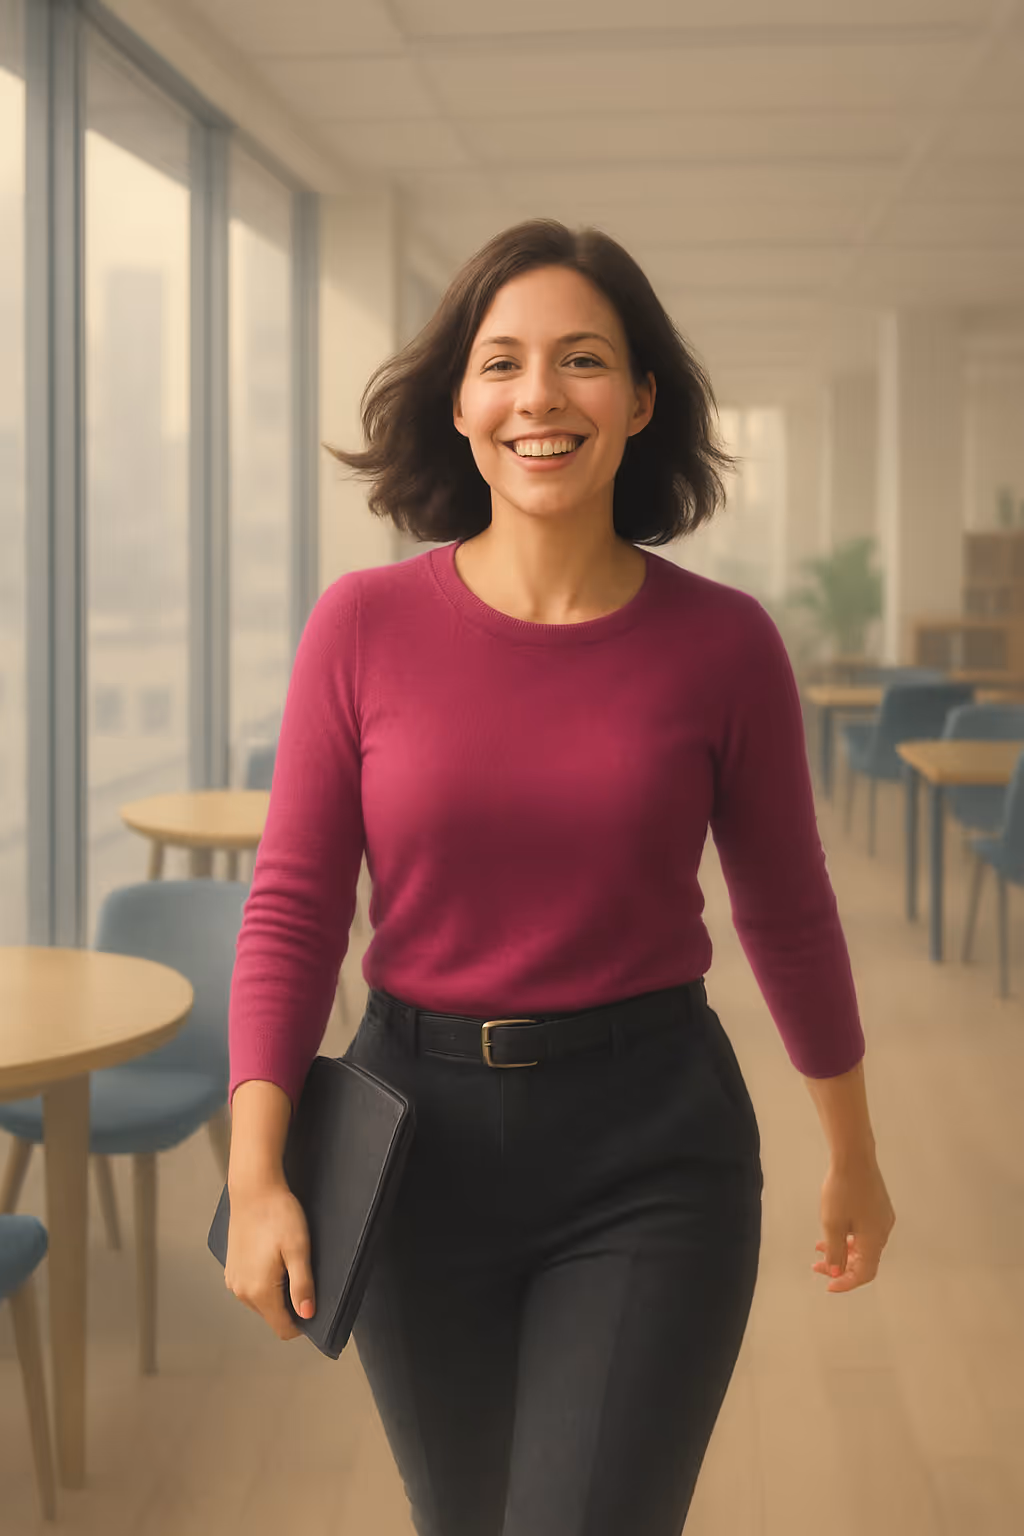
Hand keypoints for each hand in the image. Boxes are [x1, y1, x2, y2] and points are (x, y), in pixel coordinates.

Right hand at [224, 1177, 316, 1340]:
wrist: (254, 1188)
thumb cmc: (278, 1215)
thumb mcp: (298, 1249)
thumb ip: (302, 1286)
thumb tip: (307, 1315)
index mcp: (258, 1291)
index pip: (283, 1328)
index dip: (302, 1323)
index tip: (314, 1303)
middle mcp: (241, 1291)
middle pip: (272, 1316)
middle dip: (290, 1305)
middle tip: (304, 1275)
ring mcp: (233, 1280)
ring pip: (261, 1302)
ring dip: (277, 1292)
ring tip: (288, 1263)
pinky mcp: (231, 1268)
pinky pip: (251, 1287)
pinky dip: (264, 1281)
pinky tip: (273, 1258)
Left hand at [811, 1152, 894, 1292]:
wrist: (854, 1157)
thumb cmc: (842, 1190)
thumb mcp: (832, 1224)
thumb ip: (834, 1252)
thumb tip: (835, 1272)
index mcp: (875, 1240)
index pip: (864, 1274)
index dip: (846, 1283)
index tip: (828, 1285)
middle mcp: (883, 1232)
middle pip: (864, 1261)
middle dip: (841, 1266)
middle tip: (818, 1267)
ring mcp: (882, 1218)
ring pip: (863, 1245)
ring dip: (843, 1250)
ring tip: (820, 1248)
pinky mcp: (878, 1207)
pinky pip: (865, 1231)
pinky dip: (849, 1237)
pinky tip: (834, 1231)